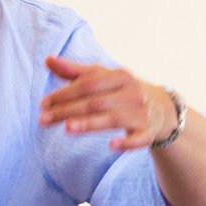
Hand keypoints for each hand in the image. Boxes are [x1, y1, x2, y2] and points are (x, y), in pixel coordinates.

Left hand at [39, 55, 173, 151]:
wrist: (161, 108)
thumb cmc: (122, 90)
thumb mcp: (103, 77)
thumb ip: (74, 71)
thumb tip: (47, 59)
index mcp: (119, 76)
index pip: (88, 84)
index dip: (64, 93)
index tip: (43, 104)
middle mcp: (131, 93)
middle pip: (95, 102)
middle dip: (67, 111)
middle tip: (43, 120)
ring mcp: (140, 113)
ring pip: (112, 119)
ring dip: (89, 124)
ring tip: (66, 128)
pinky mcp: (147, 132)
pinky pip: (138, 138)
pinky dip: (126, 142)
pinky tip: (111, 145)